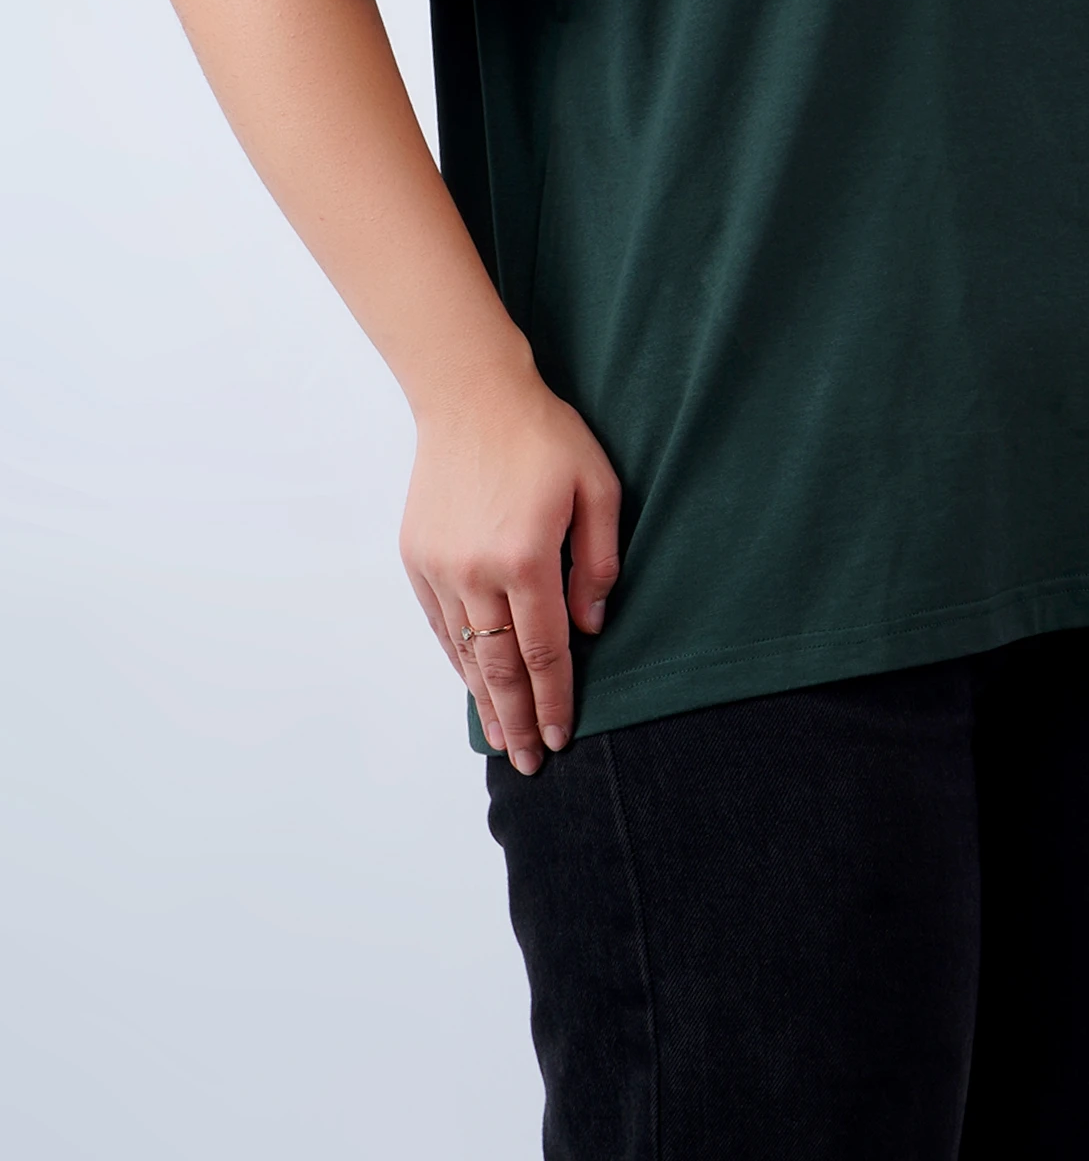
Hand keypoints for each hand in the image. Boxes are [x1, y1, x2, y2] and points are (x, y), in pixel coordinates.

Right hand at [400, 370, 620, 772]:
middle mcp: (478, 571)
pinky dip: (457, 659)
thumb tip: (591, 626)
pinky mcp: (417, 558)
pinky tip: (471, 685)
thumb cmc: (544, 437)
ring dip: (484, 702)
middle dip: (517, 720)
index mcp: (527, 557)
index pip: (545, 651)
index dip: (556, 700)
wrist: (471, 397)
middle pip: (499, 667)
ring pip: (465, 652)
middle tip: (529, 763)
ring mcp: (441, 567)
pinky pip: (440, 624)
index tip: (563, 737)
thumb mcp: (598, 485)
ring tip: (500, 740)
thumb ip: (598, 560)